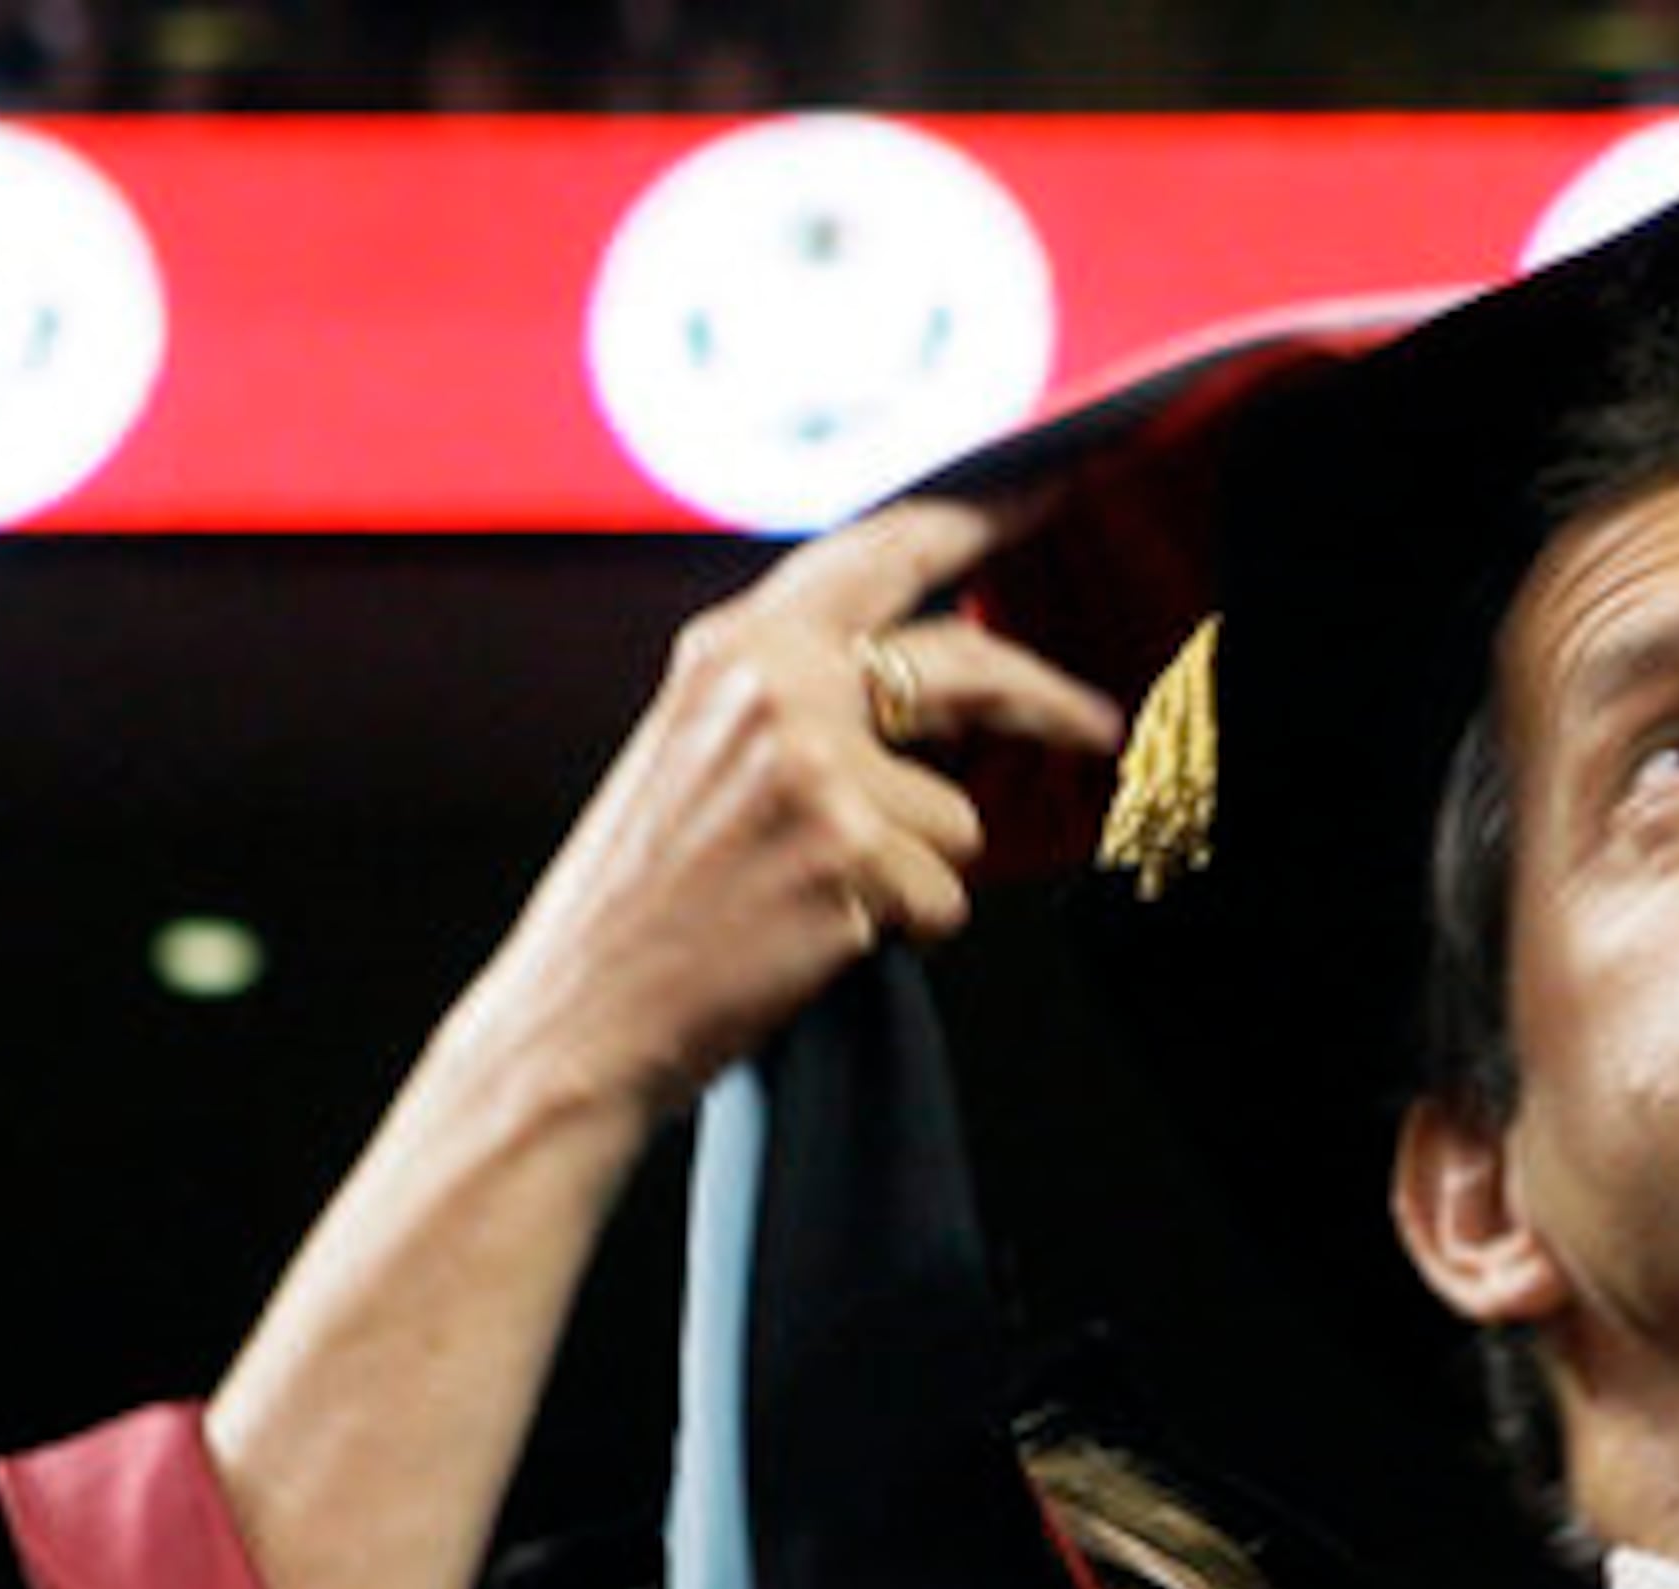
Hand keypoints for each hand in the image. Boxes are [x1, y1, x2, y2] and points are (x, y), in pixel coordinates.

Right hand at [449, 495, 1126, 1141]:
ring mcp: (817, 774)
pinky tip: (819, 940)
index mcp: (735, 648)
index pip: (883, 551)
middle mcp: (777, 689)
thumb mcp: (702, 749)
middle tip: (1096, 723)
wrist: (582, 1012)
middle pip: (966, 665)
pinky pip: (945, 898)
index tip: (1051, 486)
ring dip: (917, 870)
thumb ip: (804, 693)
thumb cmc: (650, 900)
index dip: (982, 518)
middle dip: (1046, 700)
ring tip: (815, 900)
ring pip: (959, 817)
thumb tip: (945, 676)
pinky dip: (904, 931)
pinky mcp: (853, 862)